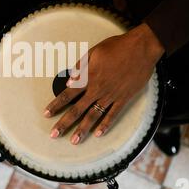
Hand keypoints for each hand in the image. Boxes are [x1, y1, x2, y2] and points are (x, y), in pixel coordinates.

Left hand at [44, 23, 164, 144]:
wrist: (141, 48)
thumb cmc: (117, 47)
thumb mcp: (94, 52)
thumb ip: (81, 66)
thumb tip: (69, 80)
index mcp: (88, 77)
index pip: (67, 94)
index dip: (56, 105)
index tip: (47, 114)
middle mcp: (98, 89)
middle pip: (77, 110)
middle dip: (64, 123)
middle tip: (54, 134)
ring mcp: (111, 95)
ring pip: (93, 116)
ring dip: (83, 129)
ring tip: (74, 141)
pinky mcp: (124, 98)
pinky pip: (113, 114)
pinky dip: (105, 125)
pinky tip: (98, 134)